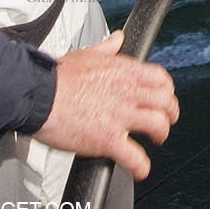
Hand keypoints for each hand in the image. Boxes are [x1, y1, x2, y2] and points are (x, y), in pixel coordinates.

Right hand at [32, 31, 177, 178]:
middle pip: (166, 102)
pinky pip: (135, 157)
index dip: (166, 89)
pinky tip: (139, 169)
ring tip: (155, 140)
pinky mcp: (109, 139)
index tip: (163, 95)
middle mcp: (127, 92)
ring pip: (159, 125)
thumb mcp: (87, 54)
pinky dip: (141, 166)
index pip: (160, 78)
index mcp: (124, 72)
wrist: (38, 95)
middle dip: (170, 113)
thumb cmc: (56, 77)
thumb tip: (117, 39)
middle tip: (166, 119)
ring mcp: (120, 116)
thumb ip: (107, 48)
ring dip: (161, 134)